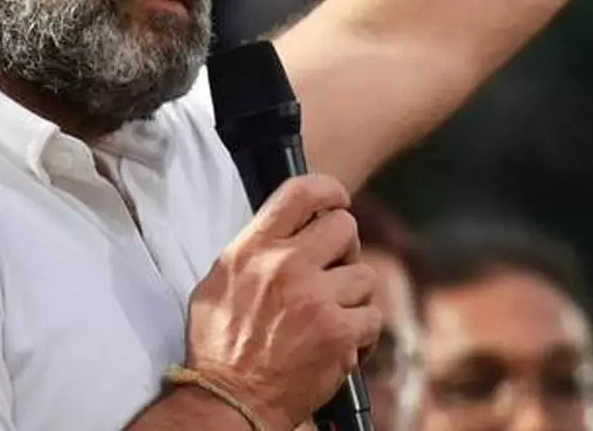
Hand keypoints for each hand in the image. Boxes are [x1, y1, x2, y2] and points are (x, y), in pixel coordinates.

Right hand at [185, 175, 379, 430]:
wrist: (228, 402)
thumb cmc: (220, 347)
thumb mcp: (219, 282)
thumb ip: (255, 250)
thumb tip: (289, 227)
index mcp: (253, 249)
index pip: (301, 191)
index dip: (329, 189)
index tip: (338, 200)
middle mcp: (285, 266)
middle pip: (345, 226)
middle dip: (345, 248)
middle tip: (334, 271)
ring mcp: (315, 299)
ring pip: (365, 275)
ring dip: (353, 297)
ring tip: (331, 317)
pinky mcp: (338, 333)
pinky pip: (372, 317)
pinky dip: (361, 333)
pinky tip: (339, 344)